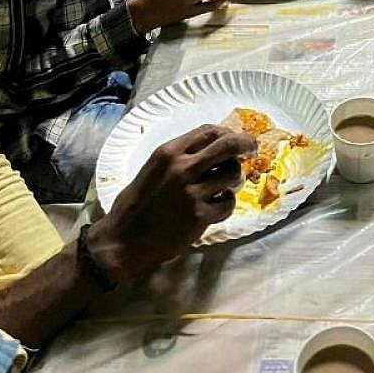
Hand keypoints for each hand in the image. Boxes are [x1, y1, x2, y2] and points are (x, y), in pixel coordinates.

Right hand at [88, 125, 255, 279]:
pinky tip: (216, 209)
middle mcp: (182, 168)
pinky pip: (227, 203)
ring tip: (226, 186)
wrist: (121, 241)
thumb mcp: (152, 169)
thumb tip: (210, 148)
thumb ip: (178, 157)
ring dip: (235, 179)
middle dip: (246, 144)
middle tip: (252, 150)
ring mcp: (192, 192)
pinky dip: (226, 205)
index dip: (227, 132)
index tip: (234, 139)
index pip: (209, 131)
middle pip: (228, 145)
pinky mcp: (199, 216)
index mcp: (168, 152)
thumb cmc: (135, 205)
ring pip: (232, 174)